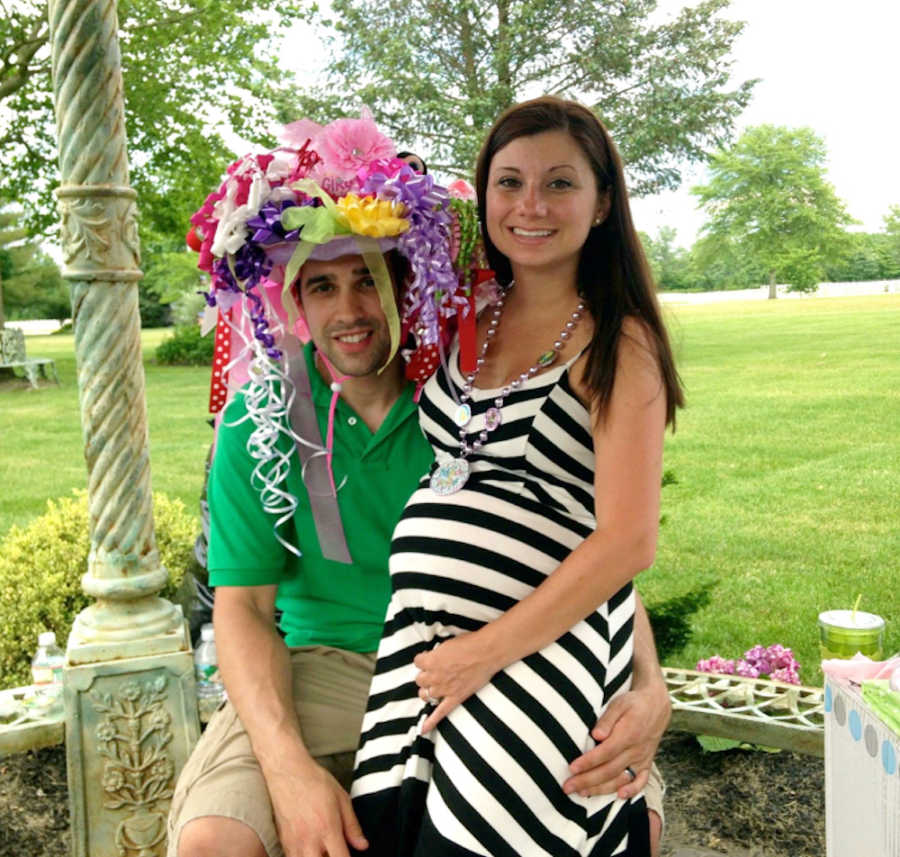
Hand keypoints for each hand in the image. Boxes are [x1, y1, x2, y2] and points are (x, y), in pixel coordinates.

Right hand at [268, 757, 367, 856]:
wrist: (287, 771)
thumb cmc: (314, 781)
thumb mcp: (341, 799)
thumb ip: (352, 825)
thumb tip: (362, 845)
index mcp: (328, 828)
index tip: (349, 855)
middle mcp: (309, 840)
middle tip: (335, 851)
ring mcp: (294, 844)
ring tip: (323, 849)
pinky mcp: (283, 843)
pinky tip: (311, 850)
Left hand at [413, 632, 498, 732]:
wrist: (487, 652)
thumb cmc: (470, 644)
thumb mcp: (448, 643)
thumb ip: (438, 653)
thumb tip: (436, 656)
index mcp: (431, 660)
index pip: (417, 662)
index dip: (423, 660)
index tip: (429, 658)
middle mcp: (435, 676)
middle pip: (419, 679)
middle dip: (425, 675)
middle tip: (434, 671)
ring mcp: (445, 689)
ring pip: (426, 694)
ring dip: (428, 691)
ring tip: (433, 687)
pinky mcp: (455, 698)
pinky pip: (440, 712)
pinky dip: (431, 721)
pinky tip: (424, 729)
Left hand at [563, 678, 668, 799]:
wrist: (656, 706)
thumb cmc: (632, 703)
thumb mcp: (619, 704)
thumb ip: (607, 720)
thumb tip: (596, 735)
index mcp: (628, 734)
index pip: (606, 752)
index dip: (588, 762)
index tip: (572, 768)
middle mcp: (636, 750)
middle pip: (610, 770)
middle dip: (587, 781)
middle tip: (568, 787)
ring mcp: (642, 759)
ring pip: (621, 779)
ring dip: (602, 789)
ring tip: (582, 793)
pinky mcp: (646, 763)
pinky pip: (641, 781)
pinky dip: (632, 791)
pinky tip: (619, 797)